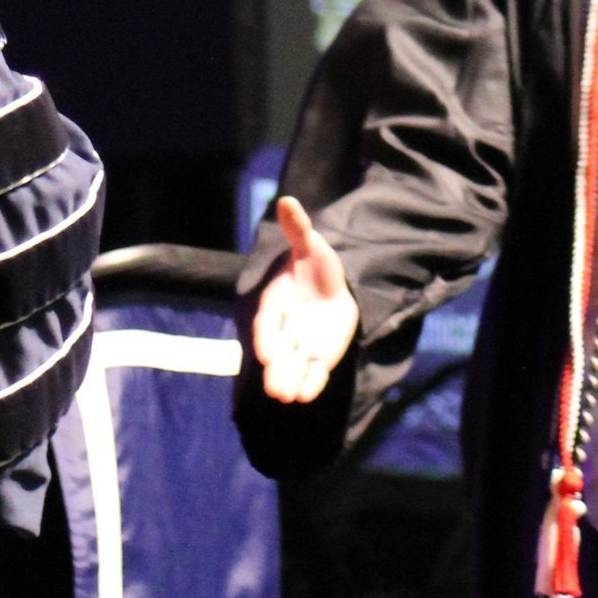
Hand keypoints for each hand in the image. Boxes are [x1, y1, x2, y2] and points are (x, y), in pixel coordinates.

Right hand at [251, 195, 358, 403]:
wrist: (331, 289)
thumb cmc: (315, 266)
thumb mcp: (310, 245)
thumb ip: (298, 229)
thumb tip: (287, 200)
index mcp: (276, 302)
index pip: (268, 321)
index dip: (267, 336)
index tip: (266, 352)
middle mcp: (284, 328)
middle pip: (278, 350)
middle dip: (276, 369)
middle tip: (273, 388)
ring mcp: (300, 345)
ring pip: (293, 365)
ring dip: (289, 380)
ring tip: (286, 397)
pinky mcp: (318, 357)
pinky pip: (313, 372)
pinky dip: (310, 383)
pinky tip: (306, 395)